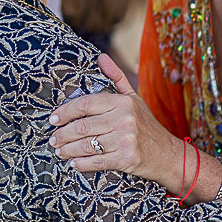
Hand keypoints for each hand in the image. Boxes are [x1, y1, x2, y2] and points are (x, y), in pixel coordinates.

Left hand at [48, 53, 170, 177]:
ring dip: (68, 150)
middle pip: (82, 126)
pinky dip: (81, 164)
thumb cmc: (147, 125)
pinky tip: (74, 163)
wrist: (169, 154)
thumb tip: (100, 57)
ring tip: (59, 151)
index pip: (85, 104)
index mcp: (122, 102)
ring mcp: (125, 140)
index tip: (53, 119)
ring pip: (86, 145)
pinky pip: (96, 161)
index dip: (65, 112)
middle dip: (62, 134)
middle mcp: (124, 119)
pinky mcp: (126, 159)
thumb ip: (116, 77)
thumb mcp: (134, 98)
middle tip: (53, 139)